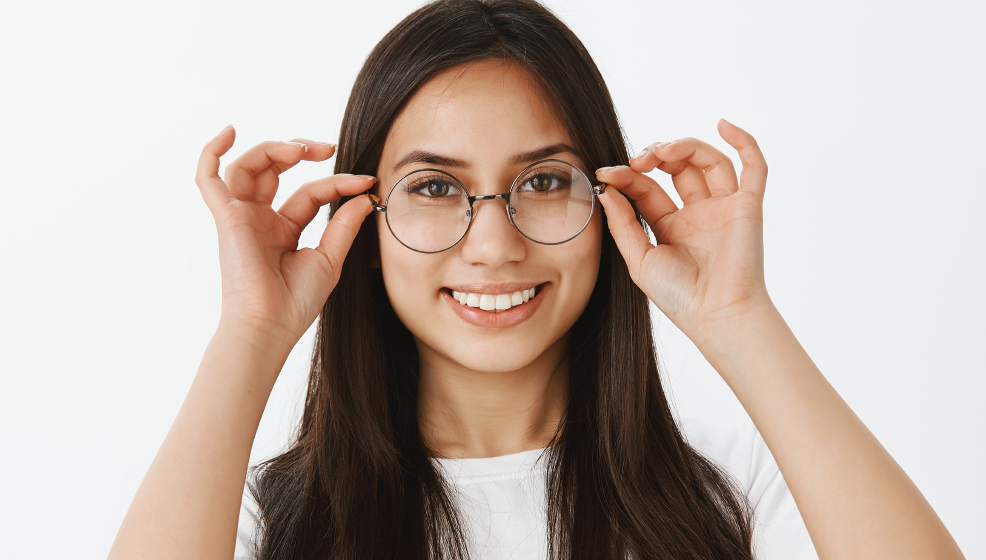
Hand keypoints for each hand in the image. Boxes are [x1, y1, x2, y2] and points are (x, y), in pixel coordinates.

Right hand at [195, 126, 373, 348]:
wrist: (271, 325)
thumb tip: (364, 195)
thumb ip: (345, 225)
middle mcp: (260, 219)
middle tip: (328, 149)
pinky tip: (229, 131)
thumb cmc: (296, 302)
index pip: (311, 193)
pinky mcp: (226, 219)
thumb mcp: (330, 258)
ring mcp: (242, 217)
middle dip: (300, 150)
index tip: (366, 183)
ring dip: (272, 149)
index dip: (338, 183)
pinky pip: (208, 180)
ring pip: (248, 166)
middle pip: (274, 169)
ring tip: (301, 149)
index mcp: (283, 229)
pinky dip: (211, 153)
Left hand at [596, 119, 770, 338]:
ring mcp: (724, 208)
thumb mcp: (639, 259)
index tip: (606, 173)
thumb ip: (624, 224)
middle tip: (638, 160)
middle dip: (655, 155)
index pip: (647, 188)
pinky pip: (753, 167)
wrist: (715, 316)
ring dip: (684, 146)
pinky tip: (723, 123)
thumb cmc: (679, 297)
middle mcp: (699, 213)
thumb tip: (607, 191)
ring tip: (662, 151)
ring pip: (709, 161)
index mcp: (671, 226)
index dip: (627, 176)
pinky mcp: (748, 207)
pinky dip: (744, 141)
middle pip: (678, 168)